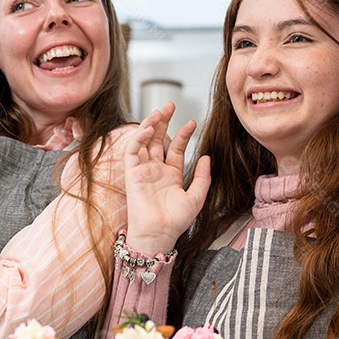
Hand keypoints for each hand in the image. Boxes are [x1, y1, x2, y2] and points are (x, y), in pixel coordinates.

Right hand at [123, 102, 210, 255]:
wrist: (159, 234)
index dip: (183, 134)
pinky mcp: (132, 173)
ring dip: (150, 125)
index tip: (192, 122)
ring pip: (144, 141)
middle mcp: (156, 170)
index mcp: (171, 175)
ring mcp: (143, 170)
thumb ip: (202, 177)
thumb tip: (206, 156)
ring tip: (160, 111)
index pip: (175, 148)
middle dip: (163, 121)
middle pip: (158, 139)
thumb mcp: (196, 197)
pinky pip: (132, 151)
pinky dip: (139, 138)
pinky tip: (149, 128)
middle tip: (170, 104)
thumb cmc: (176, 221)